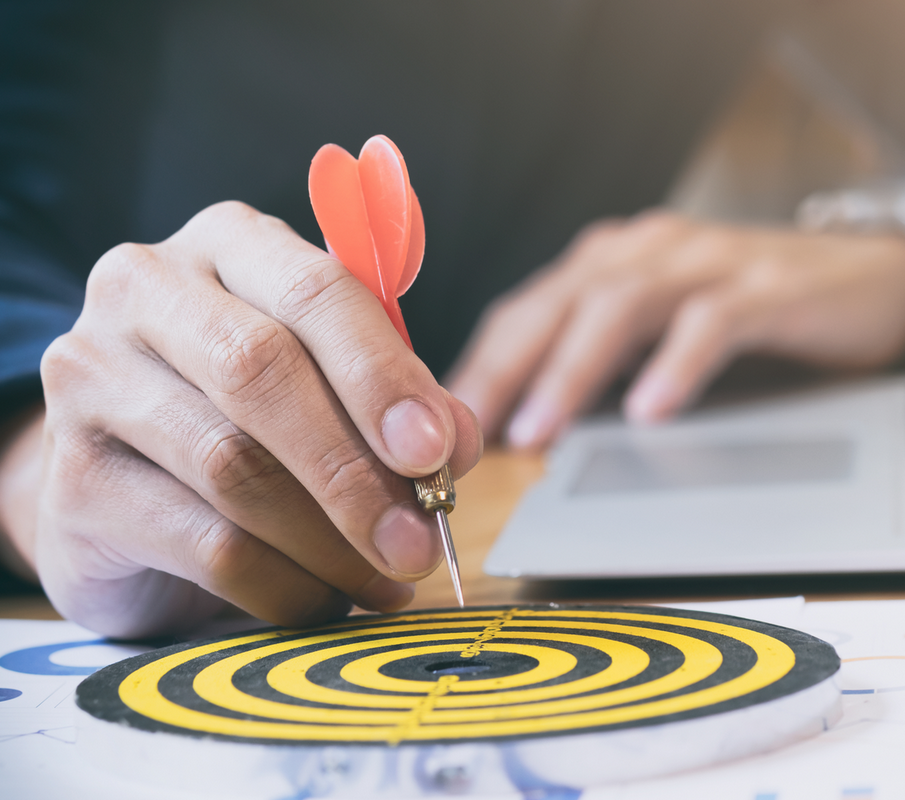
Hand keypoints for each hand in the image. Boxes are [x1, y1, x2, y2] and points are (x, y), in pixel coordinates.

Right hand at [0, 202, 480, 637]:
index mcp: (228, 244)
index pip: (314, 290)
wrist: (127, 481)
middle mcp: (146, 291)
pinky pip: (203, 544)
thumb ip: (397, 401)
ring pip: (232, 467)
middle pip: (260, 372)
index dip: (381, 374)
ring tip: (387, 577)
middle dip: (355, 468)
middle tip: (419, 539)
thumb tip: (455, 445)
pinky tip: (324, 599)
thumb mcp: (332, 384)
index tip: (434, 450)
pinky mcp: (73, 483)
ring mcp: (92, 381)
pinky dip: (283, 584)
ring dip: (330, 540)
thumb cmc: (252, 414)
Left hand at [448, 210, 904, 448]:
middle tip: (469, 431)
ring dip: (573, 369)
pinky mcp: (768, 286)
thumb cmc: (753, 312)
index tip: (442, 426)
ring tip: (540, 430)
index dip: (482, 365)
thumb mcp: (663, 333)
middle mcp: (651, 251)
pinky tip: (650, 410)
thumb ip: (602, 362)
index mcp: (615, 263)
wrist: (870, 278)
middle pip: (559, 301)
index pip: (527, 309)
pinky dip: (675, 364)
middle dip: (507, 368)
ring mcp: (710, 263)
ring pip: (622, 305)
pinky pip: (711, 321)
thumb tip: (525, 424)